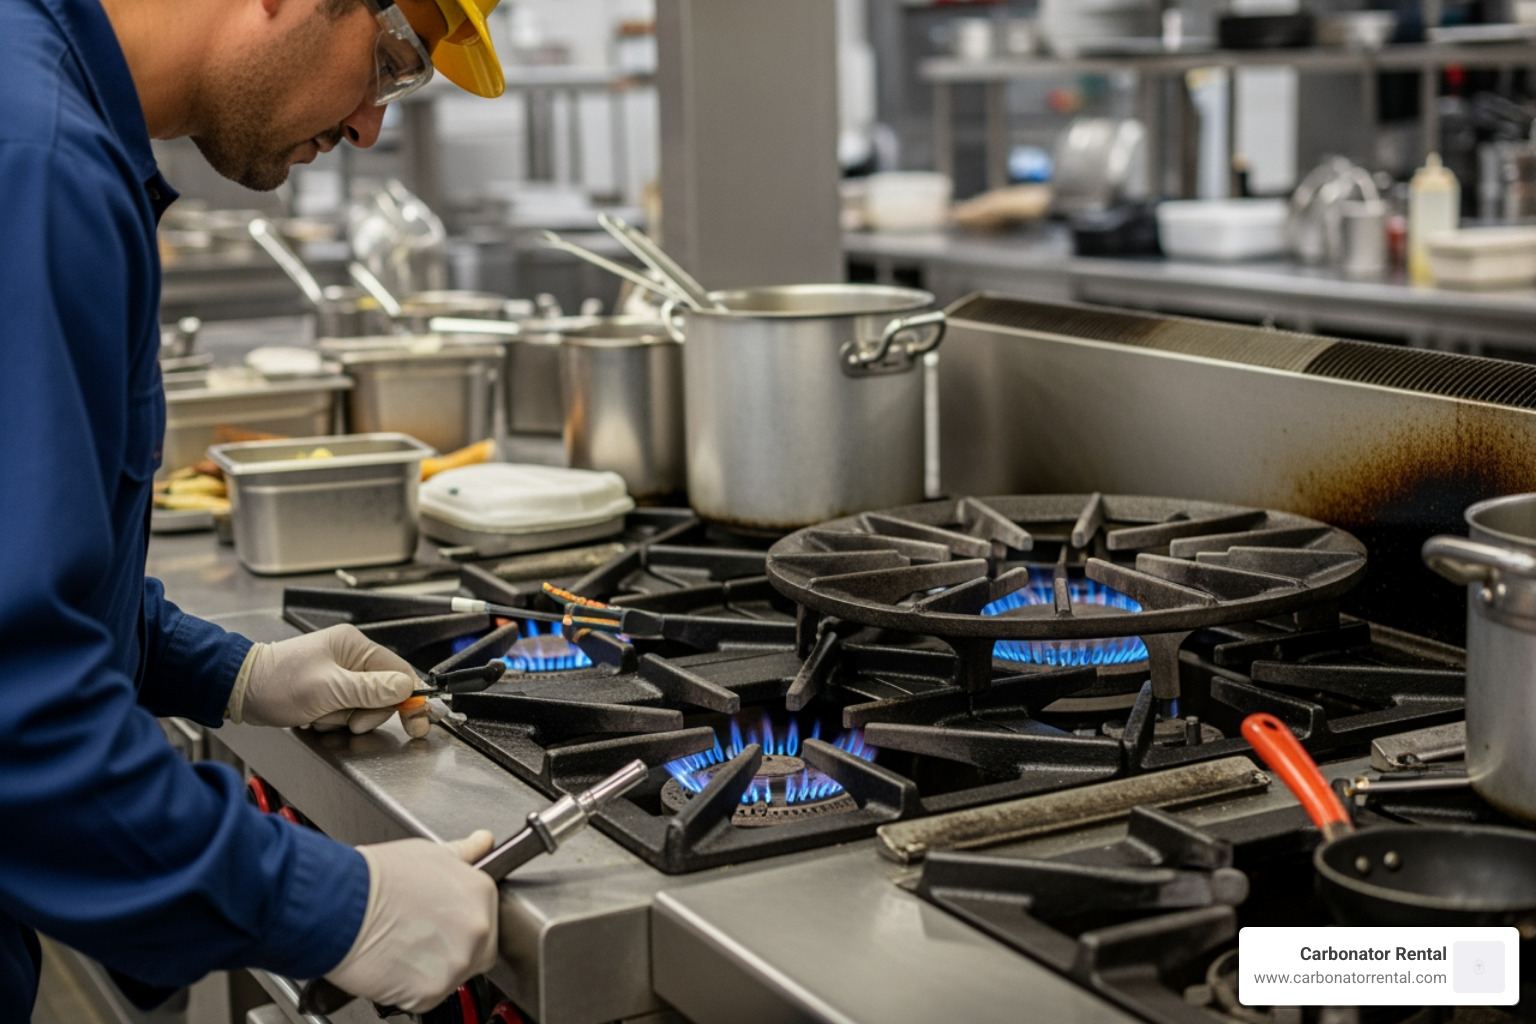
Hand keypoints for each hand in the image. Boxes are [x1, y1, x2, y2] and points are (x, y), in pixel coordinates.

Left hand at [226, 625, 431, 736]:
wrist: (239, 691)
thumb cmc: (277, 683)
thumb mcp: (327, 689)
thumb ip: (370, 689)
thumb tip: (406, 688)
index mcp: (355, 645)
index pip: (400, 672)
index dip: (408, 699)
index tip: (415, 722)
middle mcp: (351, 656)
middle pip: (384, 692)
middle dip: (368, 712)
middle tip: (351, 722)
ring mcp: (340, 673)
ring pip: (365, 705)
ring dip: (347, 717)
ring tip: (321, 715)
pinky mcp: (328, 688)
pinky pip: (347, 709)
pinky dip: (335, 719)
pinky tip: (316, 716)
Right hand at [325, 831, 499, 1011]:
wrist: (341, 905)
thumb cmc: (377, 877)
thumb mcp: (429, 853)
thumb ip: (463, 854)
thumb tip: (482, 842)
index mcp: (481, 894)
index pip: (487, 919)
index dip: (461, 923)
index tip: (442, 923)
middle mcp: (477, 929)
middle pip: (478, 952)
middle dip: (453, 949)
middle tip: (420, 938)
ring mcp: (456, 963)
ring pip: (453, 976)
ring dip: (432, 970)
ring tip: (402, 948)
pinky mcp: (431, 992)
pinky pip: (426, 997)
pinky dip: (410, 989)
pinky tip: (393, 964)